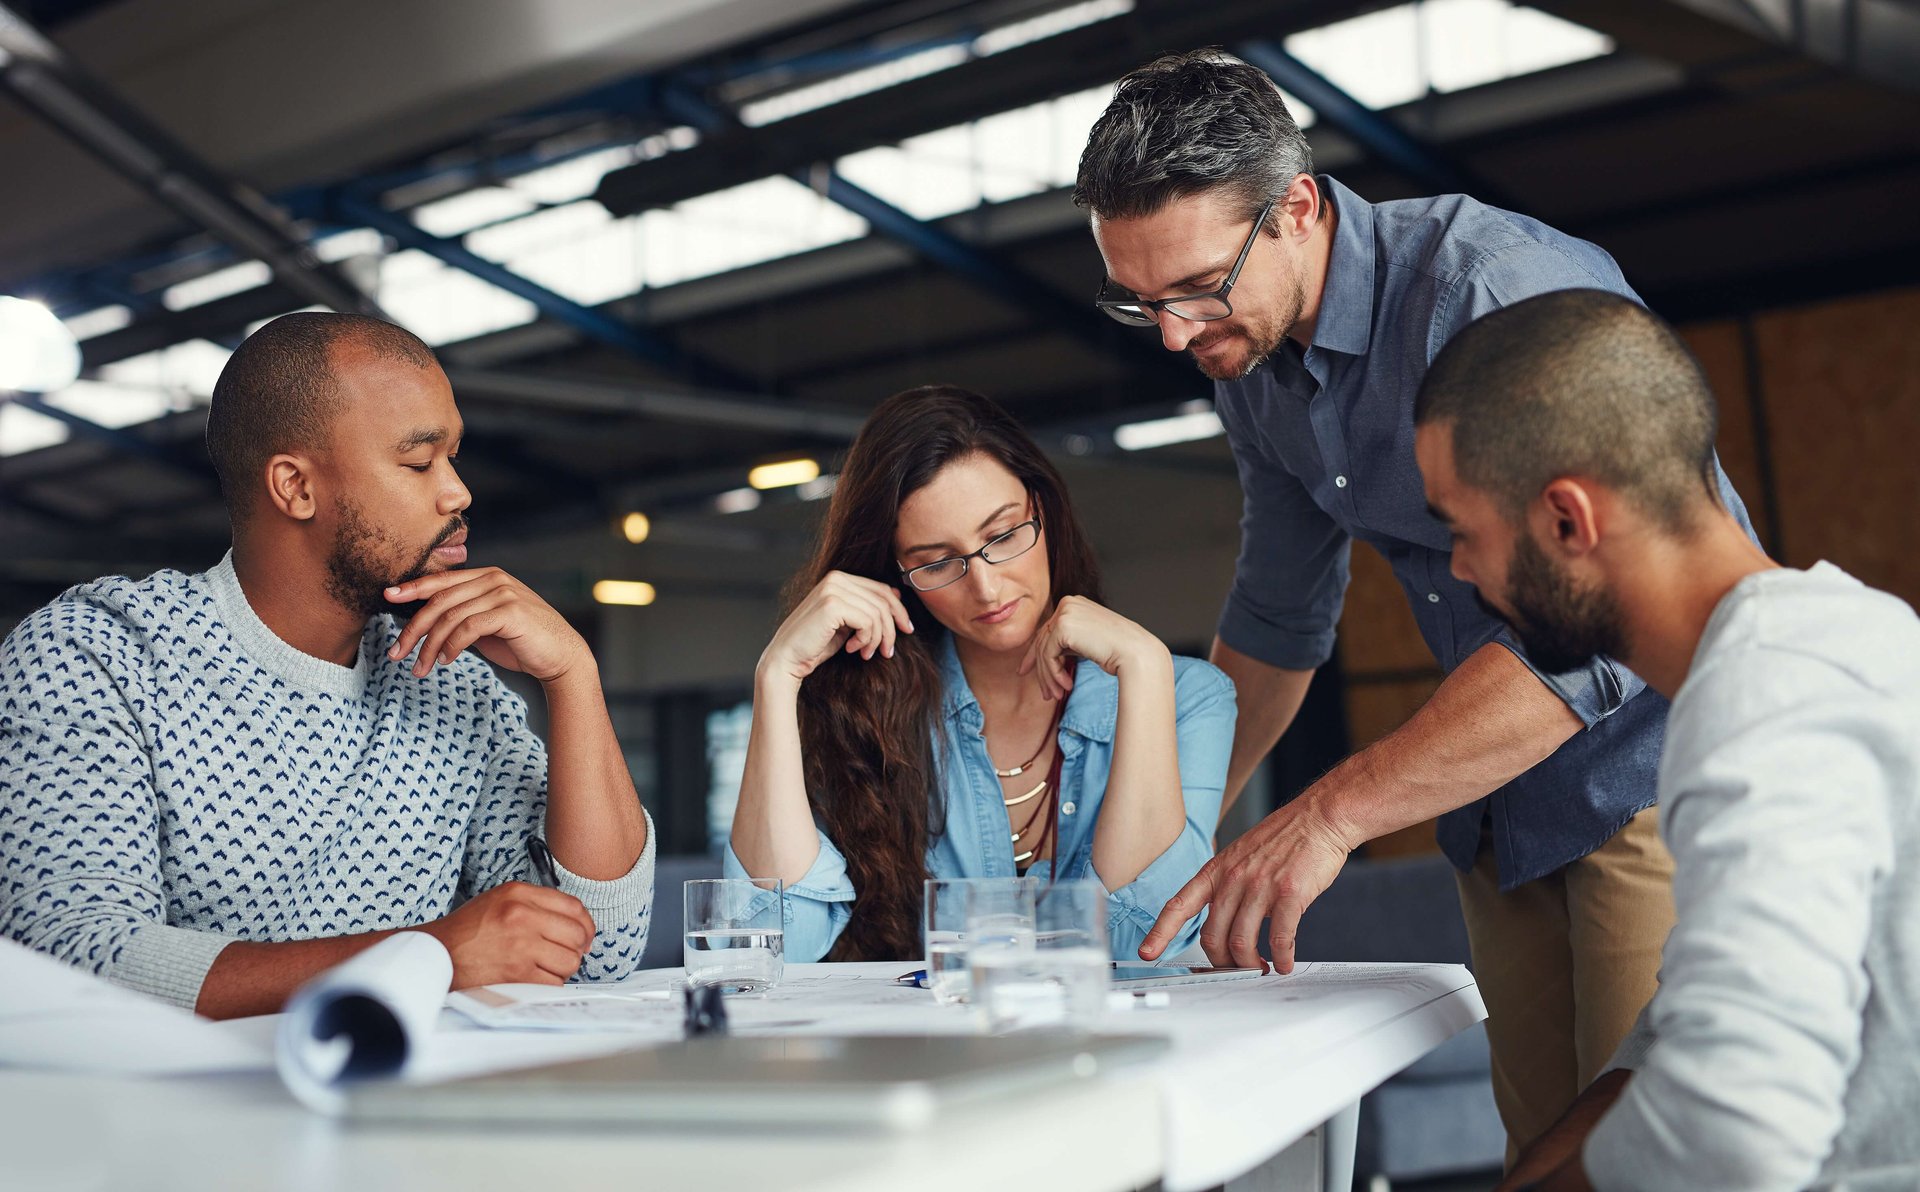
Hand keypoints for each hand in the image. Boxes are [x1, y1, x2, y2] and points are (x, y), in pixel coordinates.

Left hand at [385, 567, 589, 682]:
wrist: (561, 657)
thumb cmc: (522, 643)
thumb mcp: (487, 624)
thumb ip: (463, 616)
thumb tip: (426, 622)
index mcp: (487, 576)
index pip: (442, 581)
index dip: (412, 587)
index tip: (387, 596)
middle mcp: (494, 579)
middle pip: (439, 600)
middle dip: (413, 628)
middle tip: (396, 653)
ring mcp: (503, 593)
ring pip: (450, 617)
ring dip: (429, 646)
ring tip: (419, 668)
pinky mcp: (510, 612)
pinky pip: (467, 628)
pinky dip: (451, 646)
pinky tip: (445, 661)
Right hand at [416, 881, 598, 988]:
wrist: (436, 954)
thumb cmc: (467, 930)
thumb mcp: (500, 900)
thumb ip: (536, 903)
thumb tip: (577, 922)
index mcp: (518, 894)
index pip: (574, 906)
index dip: (585, 925)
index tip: (583, 936)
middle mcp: (521, 916)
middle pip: (577, 935)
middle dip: (575, 948)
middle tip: (562, 954)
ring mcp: (521, 946)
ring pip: (570, 961)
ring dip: (561, 968)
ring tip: (543, 966)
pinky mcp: (517, 975)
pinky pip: (554, 983)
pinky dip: (548, 984)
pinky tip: (532, 979)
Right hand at [758, 571, 913, 686]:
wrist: (787, 660)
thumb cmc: (815, 644)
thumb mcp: (848, 623)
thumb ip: (866, 608)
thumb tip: (896, 594)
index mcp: (838, 578)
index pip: (881, 589)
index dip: (899, 610)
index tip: (906, 630)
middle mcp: (835, 578)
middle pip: (884, 599)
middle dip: (892, 628)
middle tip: (888, 651)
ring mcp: (833, 589)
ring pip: (878, 613)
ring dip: (878, 639)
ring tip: (866, 653)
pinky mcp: (832, 604)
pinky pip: (868, 622)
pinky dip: (866, 640)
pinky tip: (853, 649)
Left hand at [1017, 595, 1164, 700]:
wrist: (1136, 652)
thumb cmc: (1118, 650)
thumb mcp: (1087, 641)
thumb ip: (1067, 642)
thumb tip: (1045, 655)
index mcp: (1074, 603)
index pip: (1047, 630)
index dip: (1035, 654)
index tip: (1027, 671)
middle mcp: (1068, 603)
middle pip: (1042, 640)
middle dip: (1041, 670)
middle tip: (1045, 693)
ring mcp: (1065, 612)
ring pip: (1043, 649)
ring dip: (1048, 677)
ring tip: (1057, 695)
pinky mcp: (1063, 625)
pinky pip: (1048, 654)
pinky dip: (1054, 674)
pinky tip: (1067, 686)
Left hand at [1139, 793, 1353, 968]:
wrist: (1318, 818)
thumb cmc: (1283, 839)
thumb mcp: (1240, 856)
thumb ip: (1227, 886)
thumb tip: (1224, 922)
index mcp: (1217, 870)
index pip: (1179, 905)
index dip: (1160, 932)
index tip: (1147, 953)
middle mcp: (1233, 878)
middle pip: (1212, 936)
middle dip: (1222, 962)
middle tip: (1235, 969)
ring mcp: (1261, 886)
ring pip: (1242, 941)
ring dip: (1250, 964)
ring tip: (1261, 969)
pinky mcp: (1289, 893)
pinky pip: (1279, 938)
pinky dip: (1281, 958)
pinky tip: (1284, 963)